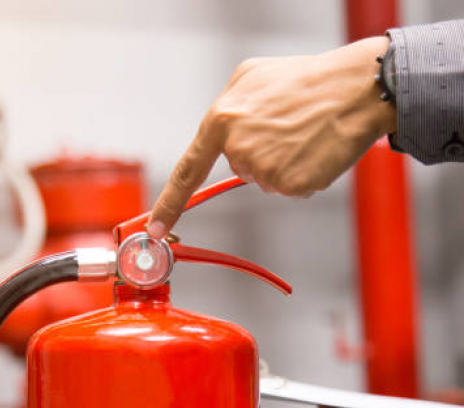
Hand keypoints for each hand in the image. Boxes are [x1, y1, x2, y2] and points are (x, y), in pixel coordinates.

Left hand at [148, 37, 396, 238]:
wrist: (357, 88)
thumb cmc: (309, 80)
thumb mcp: (251, 76)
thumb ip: (228, 106)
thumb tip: (223, 128)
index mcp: (223, 120)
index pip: (188, 170)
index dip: (170, 202)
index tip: (156, 225)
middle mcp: (238, 147)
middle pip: (241, 167)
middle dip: (260, 152)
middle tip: (286, 127)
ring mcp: (263, 169)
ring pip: (266, 177)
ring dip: (283, 161)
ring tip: (304, 131)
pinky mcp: (289, 185)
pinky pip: (289, 187)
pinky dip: (302, 173)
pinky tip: (314, 148)